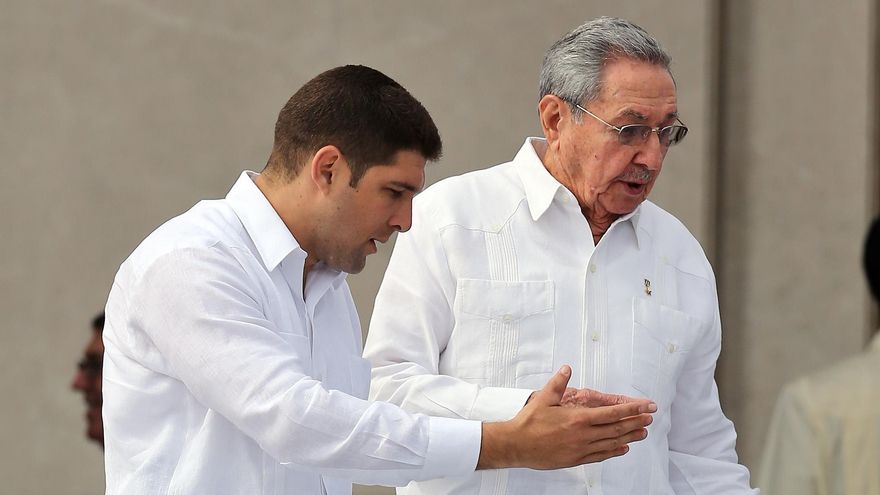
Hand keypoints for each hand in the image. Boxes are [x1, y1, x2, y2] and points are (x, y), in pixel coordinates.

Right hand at [478, 365, 655, 469]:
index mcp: (578, 419)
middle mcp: (583, 435)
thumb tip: (567, 368)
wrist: (516, 445)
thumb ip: (558, 383)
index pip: (612, 413)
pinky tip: (623, 448)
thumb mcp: (543, 399)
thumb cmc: (528, 423)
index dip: (631, 409)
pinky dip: (614, 451)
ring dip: (629, 437)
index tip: (645, 406)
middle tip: (650, 418)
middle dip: (635, 422)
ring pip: (612, 443)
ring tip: (643, 432)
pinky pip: (600, 455)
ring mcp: (581, 449)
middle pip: (616, 428)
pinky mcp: (576, 459)